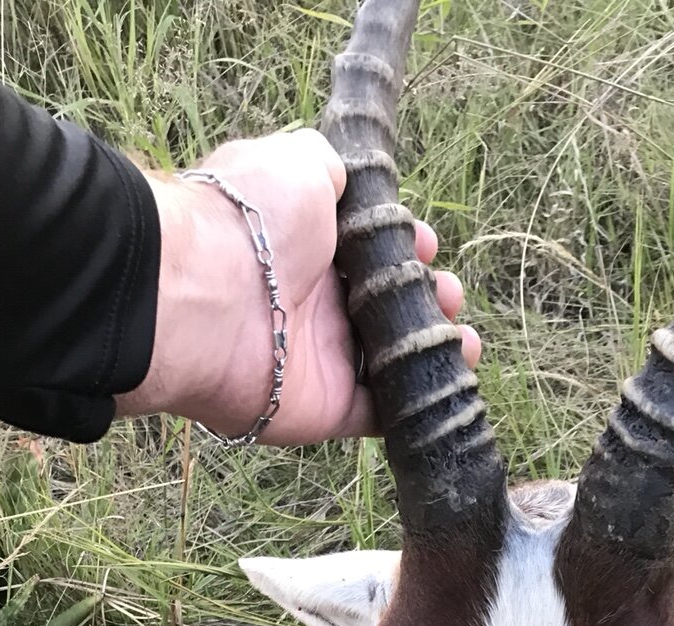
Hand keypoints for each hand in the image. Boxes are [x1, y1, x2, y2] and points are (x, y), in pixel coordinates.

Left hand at [115, 128, 480, 442]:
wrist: (209, 297)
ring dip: (435, 349)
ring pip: (394, 361)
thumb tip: (346, 178)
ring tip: (464, 339)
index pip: (370, 252)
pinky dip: (420, 402)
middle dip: (431, 297)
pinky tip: (451, 380)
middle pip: (389, 307)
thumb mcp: (297, 164)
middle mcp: (317, 305)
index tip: (427, 245)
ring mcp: (325, 361)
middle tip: (448, 292)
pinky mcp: (331, 409)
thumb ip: (330, 170)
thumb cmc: (254, 222)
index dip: (407, 248)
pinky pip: (384, 413)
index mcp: (311, 248)